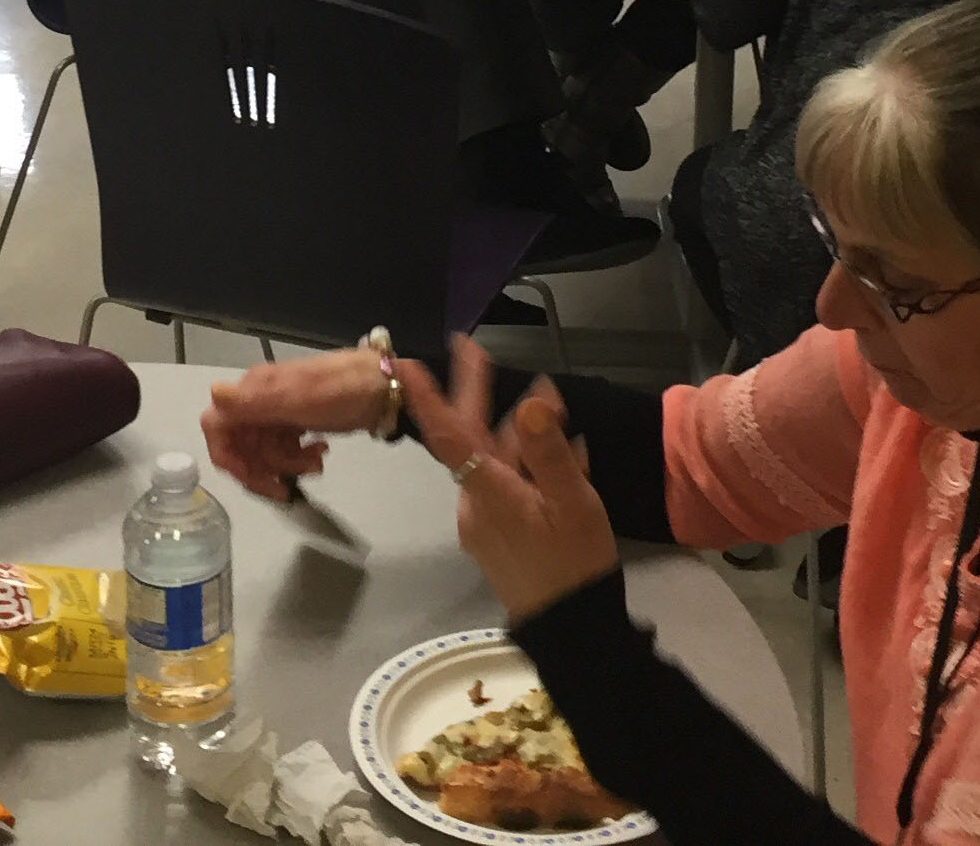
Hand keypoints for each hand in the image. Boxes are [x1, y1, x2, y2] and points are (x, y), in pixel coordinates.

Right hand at [201, 347, 393, 500]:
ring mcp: (278, 412)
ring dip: (287, 465)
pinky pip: (283, 449)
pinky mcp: (296, 423)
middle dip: (264, 468)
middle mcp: (260, 401)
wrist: (385, 386)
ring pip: (264, 452)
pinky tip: (320, 454)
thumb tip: (214, 393)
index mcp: (254, 391)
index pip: (217, 426)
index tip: (251, 478)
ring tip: (317, 462)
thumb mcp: (300, 398)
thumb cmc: (342, 389)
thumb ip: (256, 401)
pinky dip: (298, 459)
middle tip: (288, 486)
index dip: (227, 456)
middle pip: (241, 446)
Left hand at [402, 338, 620, 624]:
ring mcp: (484, 521)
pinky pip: (507, 487)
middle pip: (471, 439)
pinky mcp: (497, 537)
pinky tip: (567, 460)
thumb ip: (548, 452)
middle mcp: (476, 502)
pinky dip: (529, 468)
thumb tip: (530, 403)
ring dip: (520, 435)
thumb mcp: (573, 503)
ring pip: (496, 463)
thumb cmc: (574, 562)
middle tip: (474, 351)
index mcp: (489, 490)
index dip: (427, 398)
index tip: (406, 365)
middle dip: (474, 394)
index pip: (448, 436)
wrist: (572, 629)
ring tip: (559, 411)